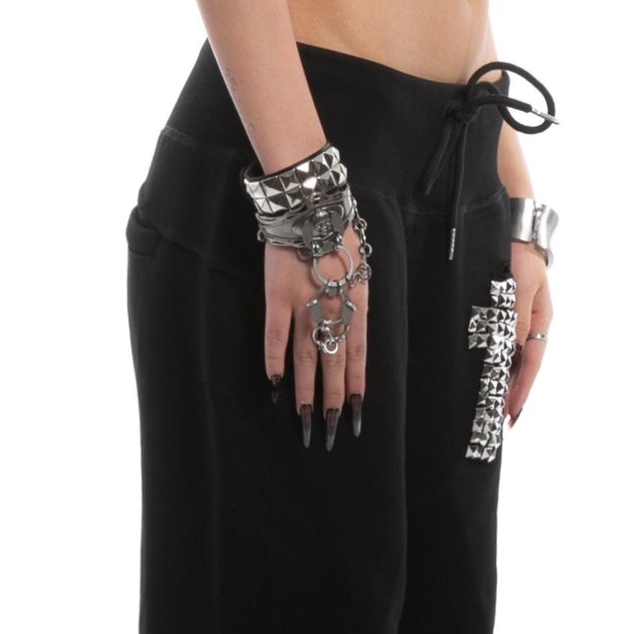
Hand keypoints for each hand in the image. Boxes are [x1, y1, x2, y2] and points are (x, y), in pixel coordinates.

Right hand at [264, 223, 369, 446]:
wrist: (312, 205)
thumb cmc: (337, 233)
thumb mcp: (359, 267)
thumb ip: (354, 299)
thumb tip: (350, 331)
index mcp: (358, 301)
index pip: (359, 352)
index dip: (356, 383)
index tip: (356, 410)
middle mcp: (334, 308)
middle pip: (334, 361)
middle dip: (332, 398)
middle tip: (330, 428)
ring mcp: (304, 304)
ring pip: (307, 356)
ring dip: (306, 390)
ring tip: (305, 418)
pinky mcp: (277, 295)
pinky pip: (275, 335)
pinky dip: (274, 359)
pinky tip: (275, 383)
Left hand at [504, 243, 551, 426]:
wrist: (515, 229)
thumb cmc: (520, 255)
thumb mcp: (521, 289)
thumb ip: (517, 319)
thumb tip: (514, 350)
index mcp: (541, 319)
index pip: (531, 362)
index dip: (522, 388)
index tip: (512, 411)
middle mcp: (533, 322)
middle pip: (525, 364)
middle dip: (516, 391)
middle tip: (505, 418)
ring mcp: (522, 317)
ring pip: (516, 356)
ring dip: (509, 379)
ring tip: (499, 403)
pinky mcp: (509, 310)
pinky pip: (507, 342)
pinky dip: (502, 360)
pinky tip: (494, 371)